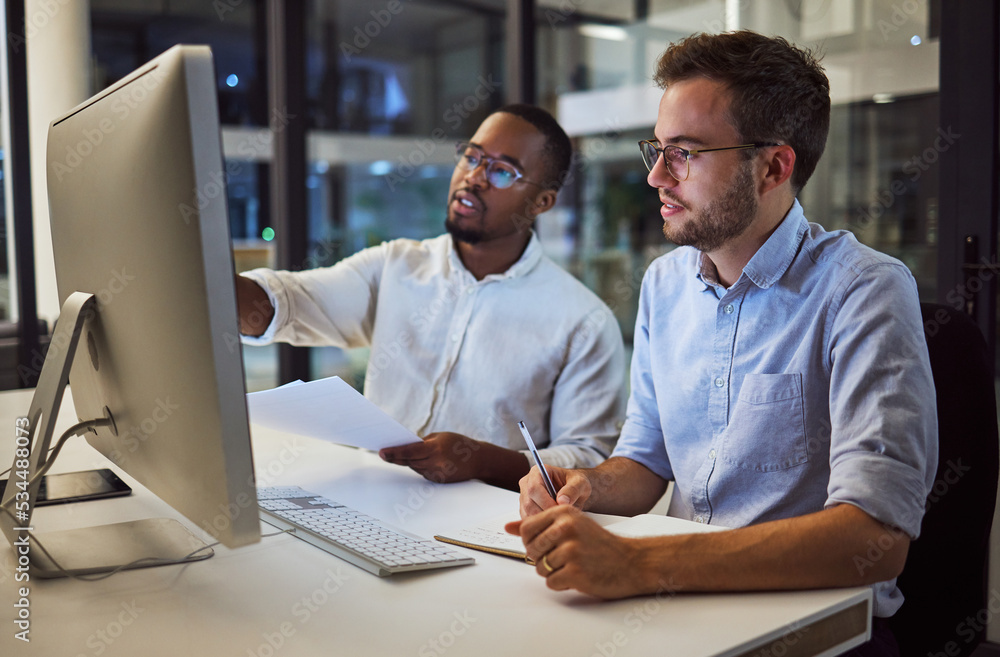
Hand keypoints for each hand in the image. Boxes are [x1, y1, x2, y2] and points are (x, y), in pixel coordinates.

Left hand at [379, 432, 484, 483]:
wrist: (478, 460)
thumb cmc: (459, 443)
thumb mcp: (441, 437)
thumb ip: (423, 442)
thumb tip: (406, 447)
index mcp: (436, 449)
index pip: (410, 451)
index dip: (394, 452)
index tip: (381, 452)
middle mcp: (435, 463)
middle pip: (409, 461)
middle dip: (396, 457)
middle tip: (383, 452)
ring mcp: (437, 474)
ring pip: (415, 467)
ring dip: (410, 461)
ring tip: (407, 454)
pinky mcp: (438, 481)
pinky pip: (423, 472)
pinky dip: (421, 466)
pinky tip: (424, 461)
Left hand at [505, 505, 648, 598]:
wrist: (631, 562)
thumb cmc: (599, 544)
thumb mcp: (571, 525)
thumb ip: (538, 525)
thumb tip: (507, 527)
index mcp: (563, 512)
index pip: (526, 528)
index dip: (532, 541)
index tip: (546, 544)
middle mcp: (566, 527)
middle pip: (531, 550)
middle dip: (543, 558)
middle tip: (565, 557)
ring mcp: (571, 550)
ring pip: (540, 568)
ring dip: (554, 572)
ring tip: (574, 565)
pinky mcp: (575, 572)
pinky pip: (552, 582)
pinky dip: (563, 583)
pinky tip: (579, 576)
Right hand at [517, 466, 590, 517]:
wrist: (574, 492)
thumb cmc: (576, 484)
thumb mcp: (580, 483)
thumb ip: (572, 490)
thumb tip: (562, 501)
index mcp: (537, 472)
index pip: (534, 488)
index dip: (545, 501)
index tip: (559, 510)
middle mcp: (527, 484)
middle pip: (528, 503)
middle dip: (544, 513)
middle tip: (561, 519)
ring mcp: (524, 498)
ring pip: (527, 514)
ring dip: (543, 521)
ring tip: (559, 521)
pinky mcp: (525, 510)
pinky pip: (529, 521)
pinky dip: (540, 526)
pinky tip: (554, 524)